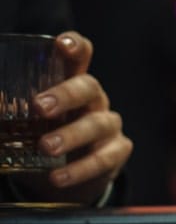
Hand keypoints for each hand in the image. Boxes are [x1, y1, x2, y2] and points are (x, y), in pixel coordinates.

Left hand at [16, 32, 131, 204]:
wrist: (65, 179)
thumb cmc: (41, 138)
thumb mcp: (22, 123)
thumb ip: (5, 113)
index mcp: (70, 84)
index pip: (79, 56)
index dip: (75, 46)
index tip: (61, 44)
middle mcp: (93, 100)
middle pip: (88, 86)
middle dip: (66, 95)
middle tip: (40, 107)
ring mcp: (108, 125)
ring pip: (98, 124)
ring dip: (71, 135)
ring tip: (46, 147)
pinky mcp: (117, 152)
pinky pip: (104, 158)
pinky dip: (80, 169)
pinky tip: (58, 177)